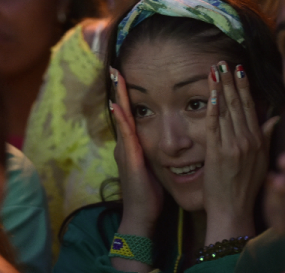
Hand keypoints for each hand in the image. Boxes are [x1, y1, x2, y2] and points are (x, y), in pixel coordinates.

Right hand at [109, 67, 163, 237]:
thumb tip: (169, 141)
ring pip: (122, 119)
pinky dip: (121, 120)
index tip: (126, 75)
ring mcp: (125, 150)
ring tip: (116, 79)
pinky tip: (118, 107)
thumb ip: (158, 151)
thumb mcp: (154, 166)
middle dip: (119, 90)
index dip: (129, 95)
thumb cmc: (150, 193)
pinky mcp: (129, 159)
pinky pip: (125, 135)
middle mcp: (126, 144)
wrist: (141, 215)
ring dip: (118, 98)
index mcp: (133, 145)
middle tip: (115, 69)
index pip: (131, 114)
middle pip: (123, 111)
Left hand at [203, 62, 276, 242]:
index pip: (251, 107)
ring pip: (226, 110)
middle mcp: (248, 140)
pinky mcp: (217, 153)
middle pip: (239, 104)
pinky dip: (213, 108)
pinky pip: (214, 125)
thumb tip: (275, 117)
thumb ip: (267, 137)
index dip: (245, 86)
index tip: (240, 69)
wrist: (233, 210)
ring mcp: (233, 146)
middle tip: (224, 62)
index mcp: (258, 140)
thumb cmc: (246, 188)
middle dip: (231, 81)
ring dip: (220, 88)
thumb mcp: (262, 161)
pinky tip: (210, 93)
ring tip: (215, 70)